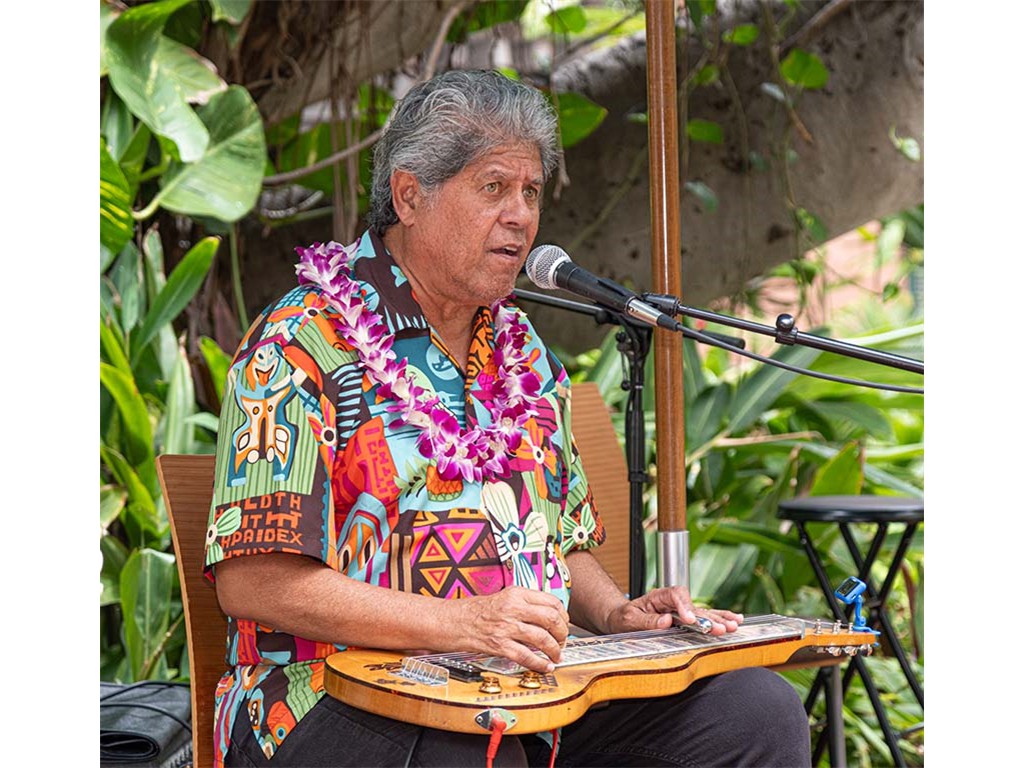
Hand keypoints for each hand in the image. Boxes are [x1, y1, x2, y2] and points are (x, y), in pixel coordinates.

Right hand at [449, 586, 569, 672]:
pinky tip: (544, 667)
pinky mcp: (499, 645)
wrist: (453, 621)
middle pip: (551, 619)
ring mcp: (506, 627)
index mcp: (517, 594)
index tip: (564, 624)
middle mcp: (513, 608)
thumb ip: (525, 603)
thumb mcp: (504, 597)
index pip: (552, 601)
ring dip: (554, 650)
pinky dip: (539, 664)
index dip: (563, 616)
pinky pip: (526, 656)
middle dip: (562, 634)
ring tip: (556, 656)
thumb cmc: (477, 611)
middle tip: (562, 641)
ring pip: (542, 639)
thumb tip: (549, 616)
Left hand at [604, 586, 742, 635]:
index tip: (690, 619)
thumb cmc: (624, 617)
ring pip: (703, 612)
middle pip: (694, 605)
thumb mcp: (629, 619)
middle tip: (721, 628)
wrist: (622, 618)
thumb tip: (665, 621)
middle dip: (708, 617)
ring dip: (719, 618)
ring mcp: (681, 610)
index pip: (674, 595)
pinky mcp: (686, 619)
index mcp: (658, 596)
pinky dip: (720, 618)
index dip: (684, 606)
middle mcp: (673, 602)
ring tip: (734, 625)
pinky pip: (705, 618)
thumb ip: (647, 620)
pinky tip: (735, 620)